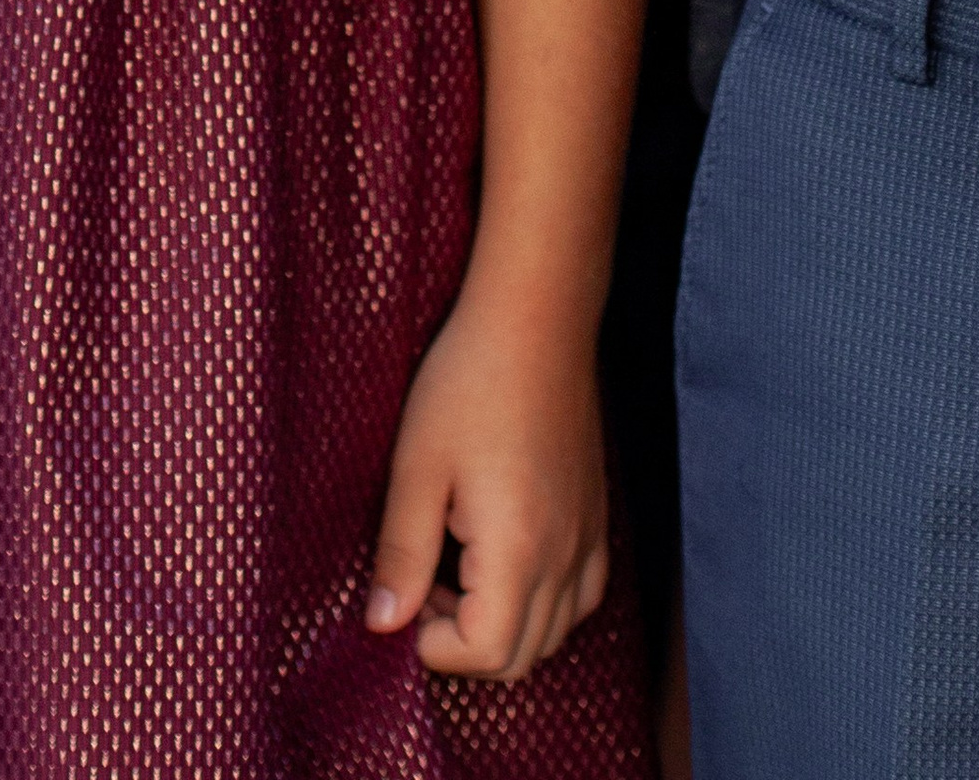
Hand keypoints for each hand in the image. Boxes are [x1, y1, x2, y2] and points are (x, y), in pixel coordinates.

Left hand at [365, 286, 609, 681]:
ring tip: (457, 568)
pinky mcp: (596, 517)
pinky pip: (581, 596)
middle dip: (464, 646)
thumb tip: (382, 623)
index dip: (435, 646)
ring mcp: (587, 537)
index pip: (486, 653)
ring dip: (503, 627)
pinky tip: (504, 561)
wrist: (535, 319)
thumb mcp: (416, 467)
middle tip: (424, 586)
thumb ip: (401, 553)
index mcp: (517, 548)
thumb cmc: (468, 383)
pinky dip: (544, 604)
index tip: (406, 598)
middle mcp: (564, 555)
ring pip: (555, 634)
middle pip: (522, 659)